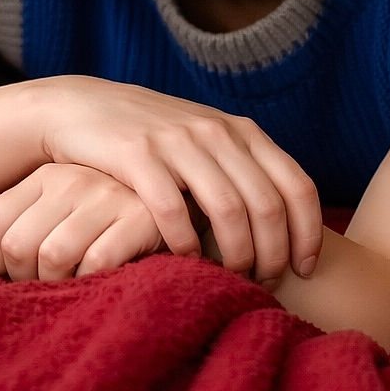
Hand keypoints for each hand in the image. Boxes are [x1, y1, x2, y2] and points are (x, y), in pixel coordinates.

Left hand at [0, 163, 163, 280]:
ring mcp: (108, 197)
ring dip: (56, 286)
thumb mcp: (60, 200)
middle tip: (44, 289)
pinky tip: (101, 283)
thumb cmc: (112, 207)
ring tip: (71, 289)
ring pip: (51, 256)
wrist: (185, 190)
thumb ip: (16, 212)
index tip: (13, 276)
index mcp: (47, 174)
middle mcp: (73, 180)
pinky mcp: (141, 218)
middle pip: (16, 245)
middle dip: (22, 280)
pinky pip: (97, 263)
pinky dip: (92, 283)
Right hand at [34, 76, 322, 283]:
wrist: (82, 107)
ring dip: (235, 255)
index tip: (304, 268)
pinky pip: (173, 209)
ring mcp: (177, 141)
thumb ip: (242, 170)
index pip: (297, 185)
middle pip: (267, 205)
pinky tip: (183, 260)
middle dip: (273, 254)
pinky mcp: (137, 154)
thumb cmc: (151, 137)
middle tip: (264, 283)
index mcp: (241, 131)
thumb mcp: (205, 141)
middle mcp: (216, 132)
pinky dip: (184, 243)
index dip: (307, 233)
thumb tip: (286, 225)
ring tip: (230, 279)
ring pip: (228, 210)